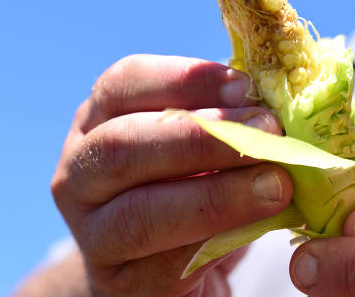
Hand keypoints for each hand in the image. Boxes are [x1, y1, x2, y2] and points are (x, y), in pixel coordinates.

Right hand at [51, 55, 293, 295]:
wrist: (169, 270)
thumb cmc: (191, 184)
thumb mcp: (198, 141)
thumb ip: (223, 115)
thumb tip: (274, 95)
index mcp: (96, 121)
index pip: (123, 84)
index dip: (183, 79)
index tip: (243, 84)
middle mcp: (79, 173)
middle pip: (121, 146)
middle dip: (201, 136)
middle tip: (268, 132)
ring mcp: (92, 234)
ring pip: (139, 213)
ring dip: (216, 195)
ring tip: (275, 183)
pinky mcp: (120, 285)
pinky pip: (165, 265)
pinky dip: (218, 240)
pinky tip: (260, 224)